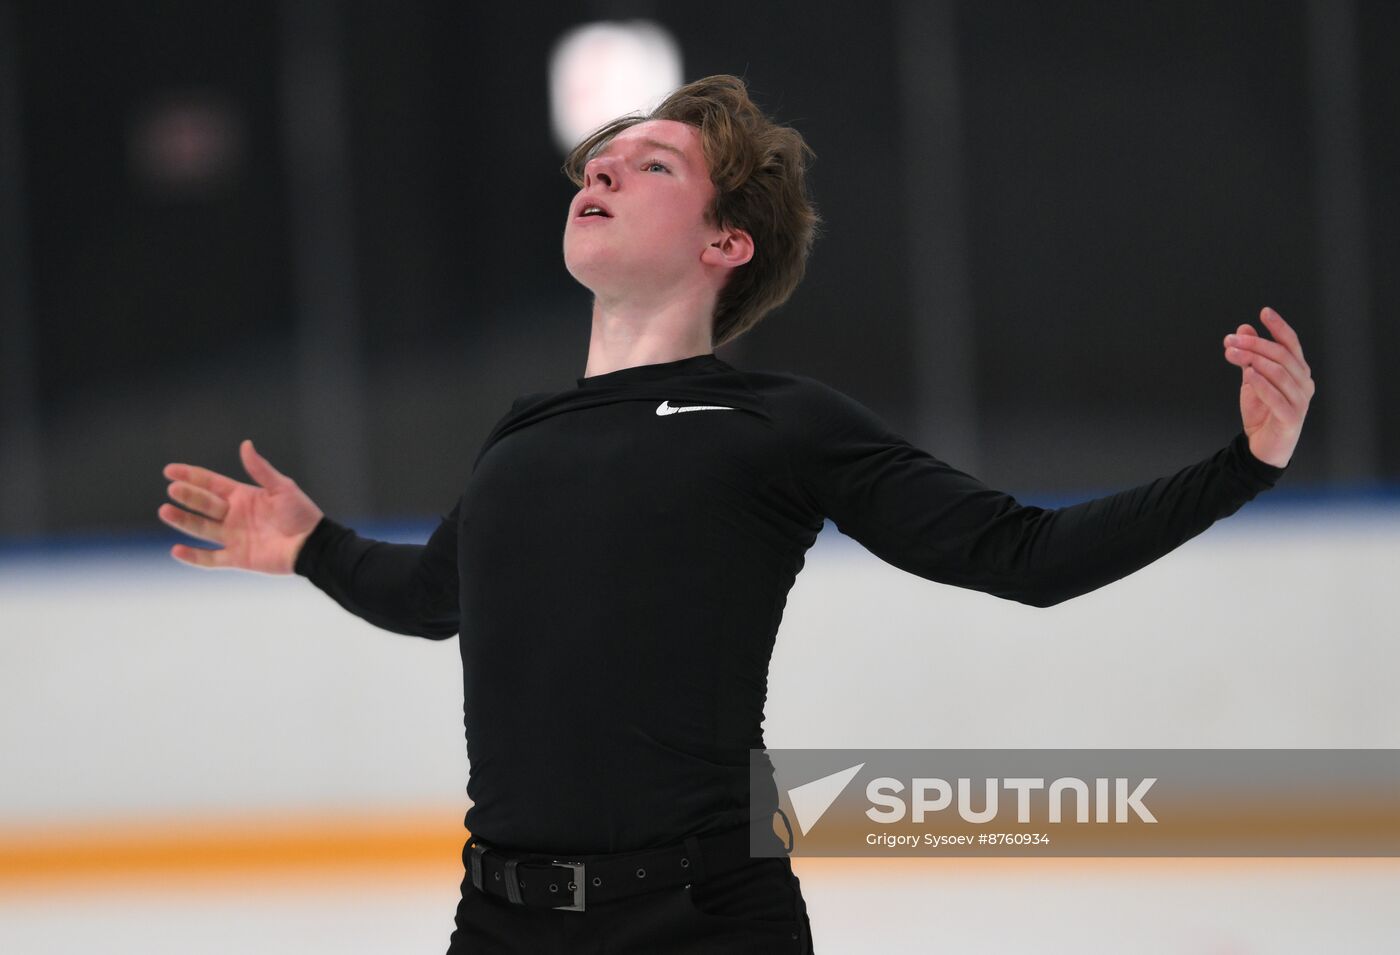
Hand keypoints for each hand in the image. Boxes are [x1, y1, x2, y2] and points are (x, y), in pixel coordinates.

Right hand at [158, 440, 324, 573]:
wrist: (313, 545)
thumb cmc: (301, 514)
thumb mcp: (282, 488)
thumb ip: (260, 470)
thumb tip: (245, 444)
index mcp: (242, 496)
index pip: (210, 483)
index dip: (191, 476)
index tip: (169, 471)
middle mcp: (234, 515)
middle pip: (204, 504)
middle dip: (188, 496)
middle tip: (173, 490)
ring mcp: (233, 536)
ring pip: (202, 528)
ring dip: (183, 520)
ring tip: (165, 511)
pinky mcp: (237, 557)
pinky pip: (210, 559)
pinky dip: (193, 556)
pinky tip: (176, 550)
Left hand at [1221, 307, 1313, 468]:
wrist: (1262, 447)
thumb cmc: (1262, 412)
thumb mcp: (1252, 379)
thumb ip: (1250, 357)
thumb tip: (1243, 329)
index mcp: (1298, 371)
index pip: (1291, 344)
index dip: (1279, 327)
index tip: (1264, 312)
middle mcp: (1304, 383)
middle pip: (1282, 356)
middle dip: (1255, 344)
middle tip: (1230, 340)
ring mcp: (1300, 401)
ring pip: (1279, 373)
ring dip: (1254, 360)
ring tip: (1232, 353)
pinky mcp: (1291, 418)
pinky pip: (1277, 397)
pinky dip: (1262, 384)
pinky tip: (1248, 374)